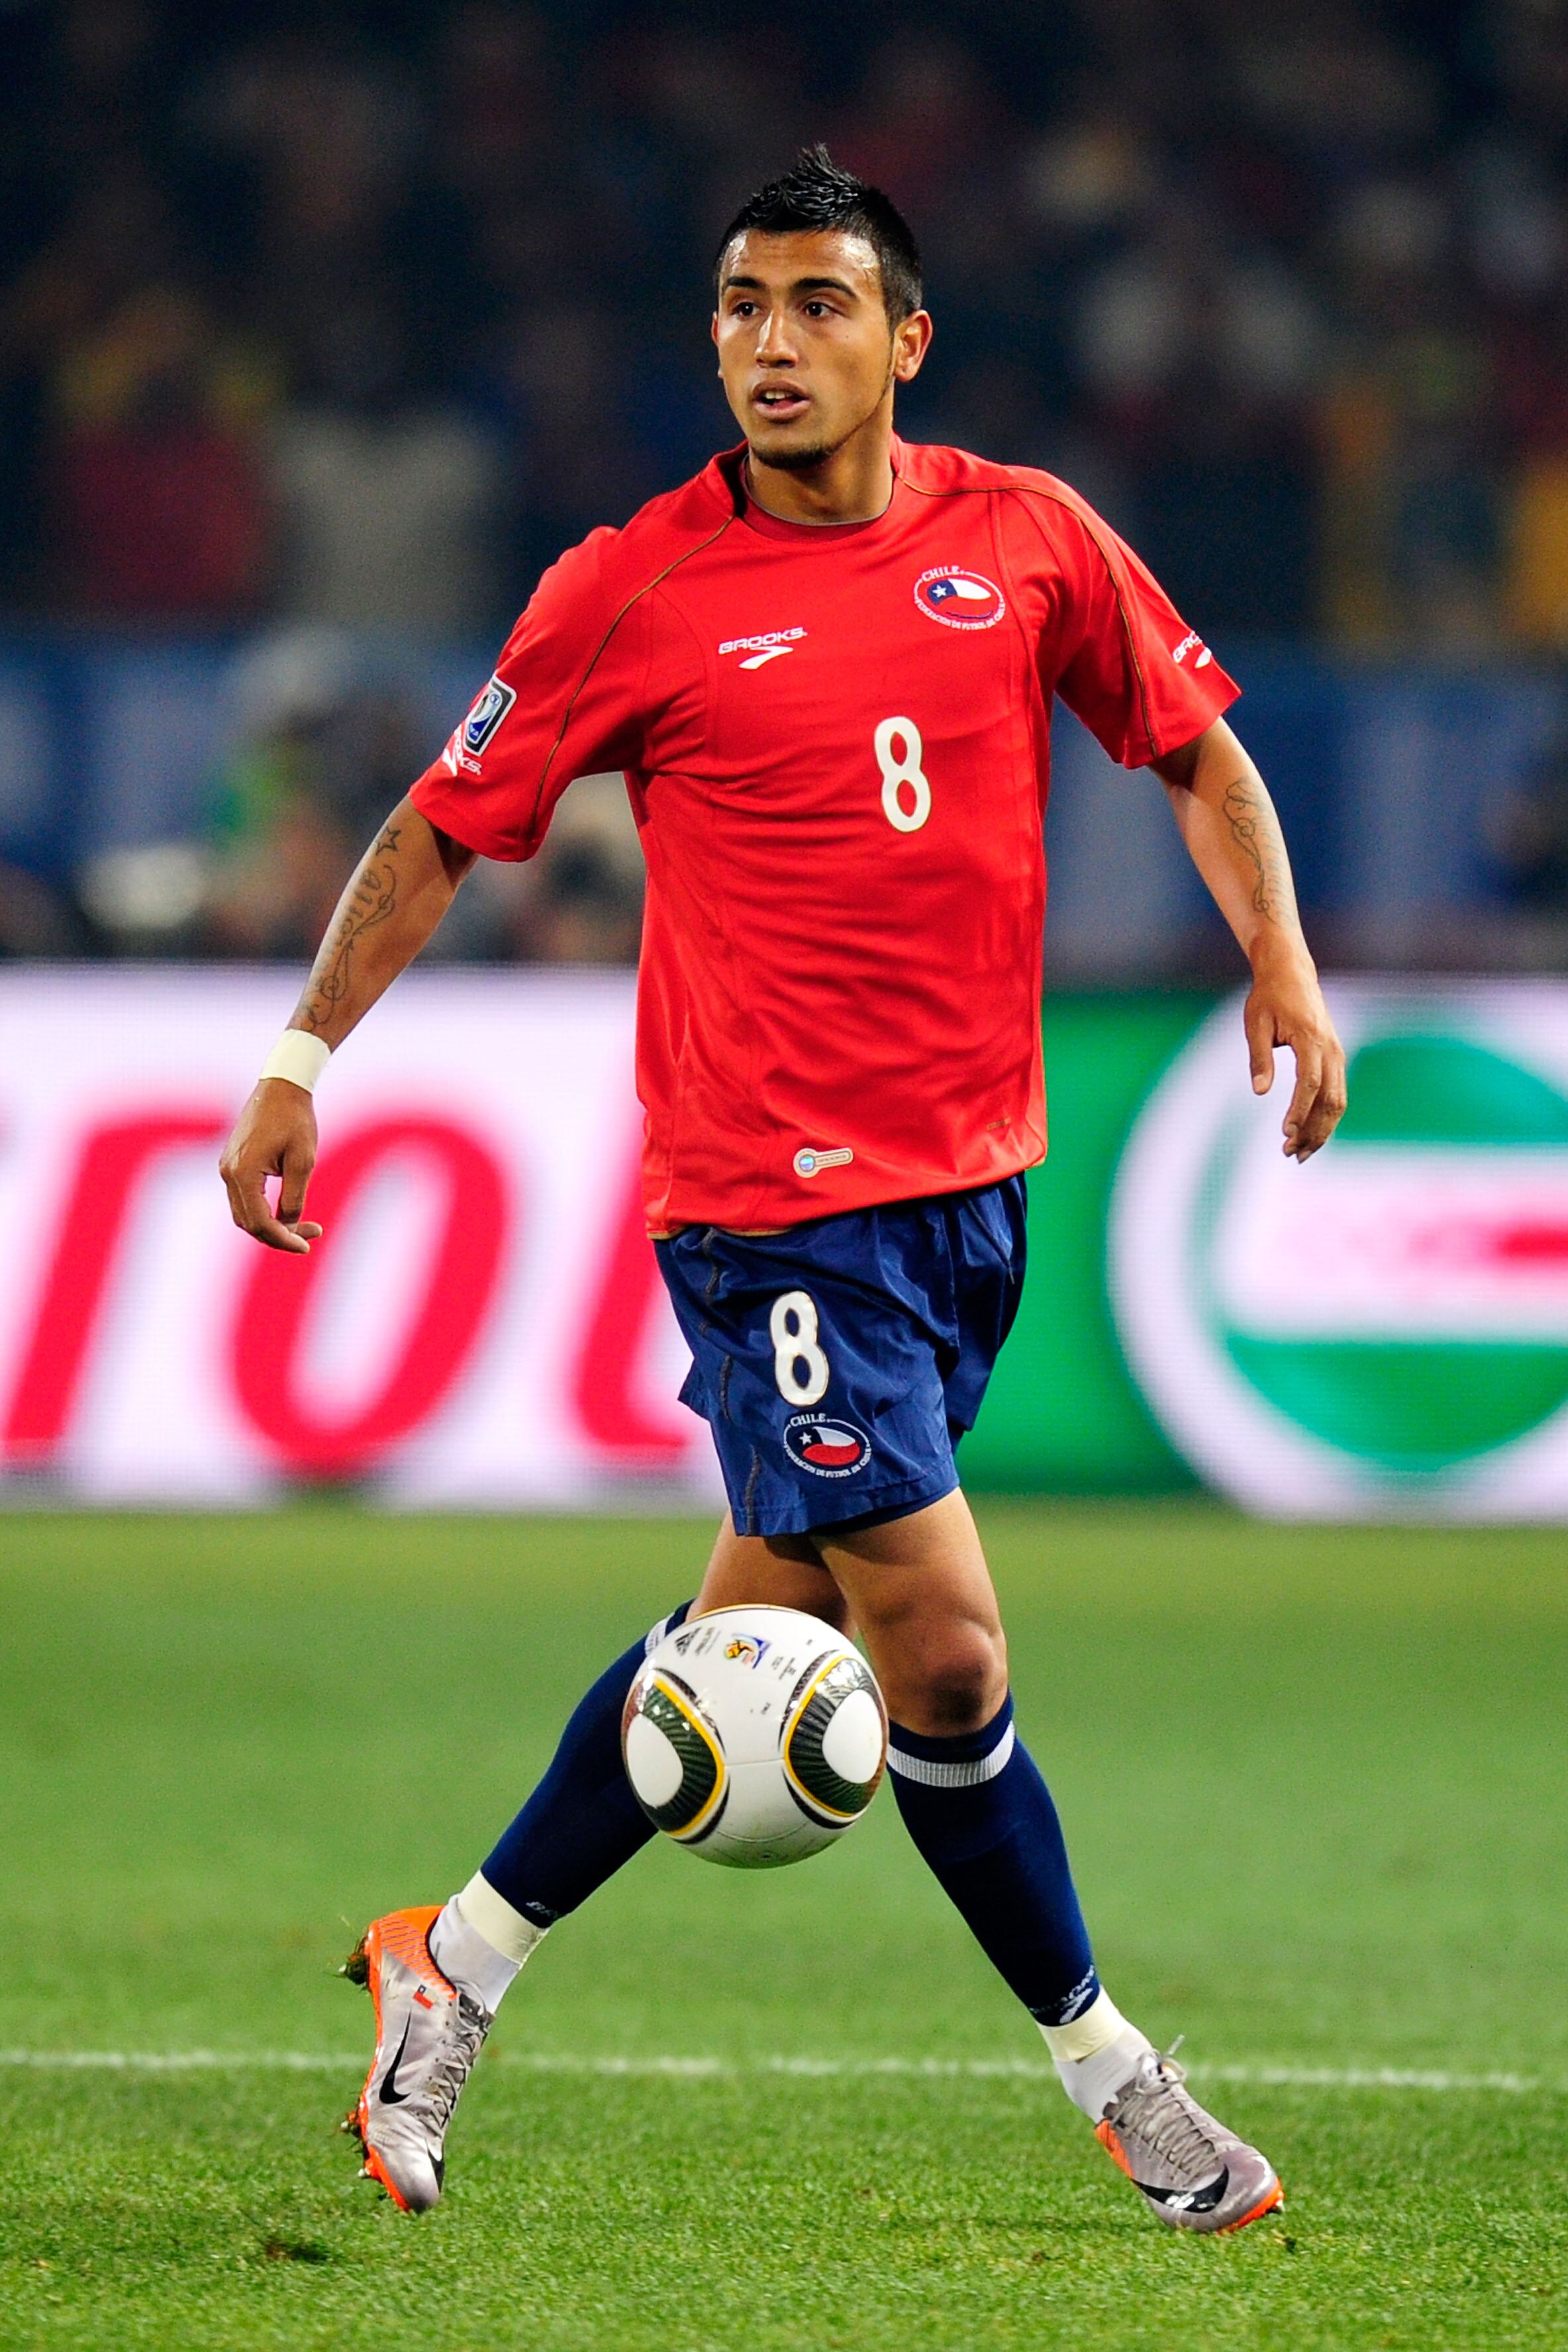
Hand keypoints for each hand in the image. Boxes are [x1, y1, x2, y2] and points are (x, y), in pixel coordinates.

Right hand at [219, 1078, 323, 1251]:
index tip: (307, 1245)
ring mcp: (227, 1168)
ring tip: (304, 1226)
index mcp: (243, 1174)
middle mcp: (228, 1173)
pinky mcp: (232, 1164)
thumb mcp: (303, 1161)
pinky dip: (264, 1210)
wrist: (281, 1088)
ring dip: (271, 1225)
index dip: (284, 1239)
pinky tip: (287, 1211)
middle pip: (249, 1223)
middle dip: (279, 1235)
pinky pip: (244, 1198)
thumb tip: (289, 1224)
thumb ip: (295, 1196)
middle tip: (312, 1234)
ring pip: (244, 1213)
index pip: (260, 1222)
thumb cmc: (296, 1120)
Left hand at [1243, 952, 1346, 1160]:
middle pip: (1330, 1099)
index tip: (1284, 1133)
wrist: (1291, 972)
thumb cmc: (1268, 997)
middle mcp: (1331, 1049)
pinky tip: (1307, 1133)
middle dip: (1312, 1130)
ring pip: (1337, 1101)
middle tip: (1290, 1153)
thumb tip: (1259, 1091)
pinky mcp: (1336, 1058)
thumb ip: (1259, 1058)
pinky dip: (1325, 1117)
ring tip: (1298, 1152)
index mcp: (1311, 1039)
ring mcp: (1337, 1054)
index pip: (1309, 1083)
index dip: (1298, 1111)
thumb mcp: (1255, 1024)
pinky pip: (1336, 1093)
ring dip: (1321, 1129)